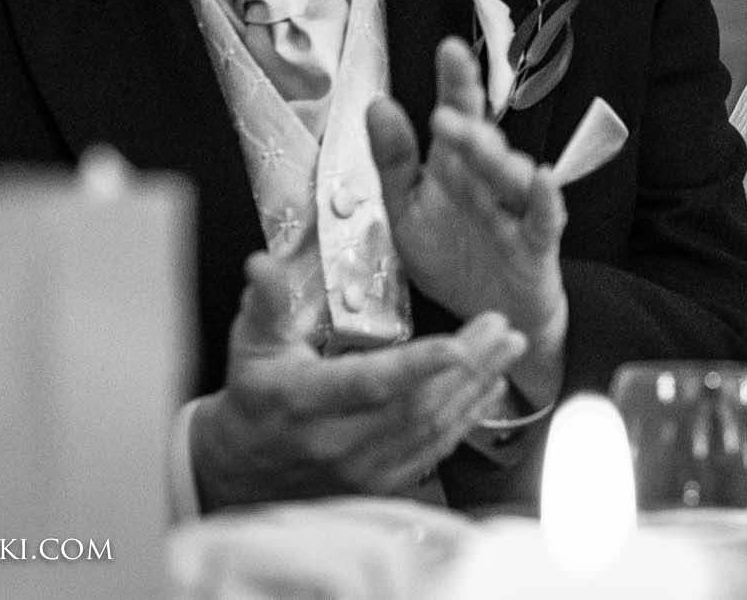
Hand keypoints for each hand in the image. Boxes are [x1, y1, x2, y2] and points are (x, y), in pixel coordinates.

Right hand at [191, 251, 525, 510]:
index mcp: (303, 401)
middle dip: (468, 365)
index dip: (418, 366)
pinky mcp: (378, 484)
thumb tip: (262, 262)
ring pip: (431, 428)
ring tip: (508, 350)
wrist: (238, 471)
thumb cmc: (253, 397)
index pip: (369, 384)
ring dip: (476, 387)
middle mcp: (335, 441)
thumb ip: (265, 303)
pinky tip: (489, 388)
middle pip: (416, 404)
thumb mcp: (250, 345)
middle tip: (503, 329)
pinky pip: (432, 451)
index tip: (461, 343)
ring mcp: (359, 469)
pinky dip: (466, 418)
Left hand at [367, 37, 568, 402]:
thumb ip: (394, 161)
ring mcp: (516, 212)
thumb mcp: (407, 212)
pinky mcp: (537, 246)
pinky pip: (544, 219)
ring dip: (496, 158)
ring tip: (479, 139)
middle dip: (470, 117)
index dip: (456, 83)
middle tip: (448, 100)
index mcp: (456, 169)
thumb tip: (378, 104)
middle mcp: (489, 182)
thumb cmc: (452, 258)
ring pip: (512, 178)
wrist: (487, 316)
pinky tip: (541, 177)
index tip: (449, 49)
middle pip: (485, 142)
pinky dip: (545, 198)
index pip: (460, 117)